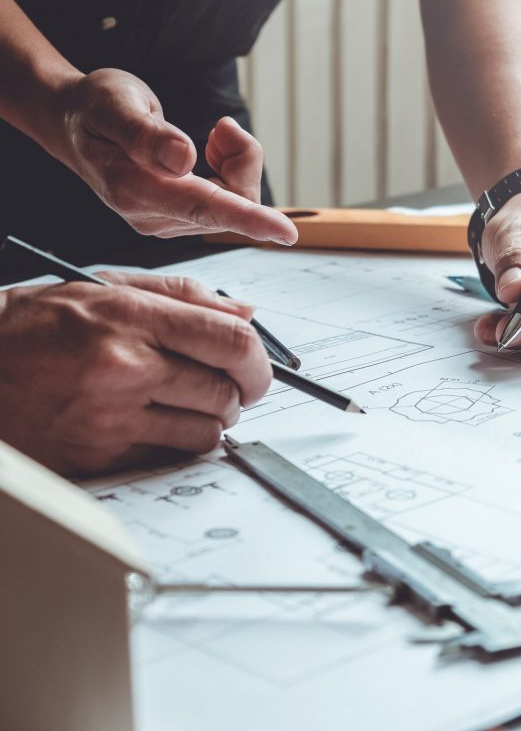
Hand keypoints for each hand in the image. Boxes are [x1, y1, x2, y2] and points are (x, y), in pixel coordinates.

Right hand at [0, 274, 271, 474]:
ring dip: (209, 421)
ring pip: (205, 433)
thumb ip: (182, 295)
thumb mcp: (107, 287)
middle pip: (226, 392)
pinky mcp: (98, 457)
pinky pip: (170, 457)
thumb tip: (244, 315)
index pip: (230, 342)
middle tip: (223, 386)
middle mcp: (124, 368)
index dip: (259, 361)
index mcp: (130, 318)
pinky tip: (155, 423)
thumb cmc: (38, 325)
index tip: (257, 369)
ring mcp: (110, 418)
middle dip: (237, 393)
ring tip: (184, 403)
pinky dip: (176, 443)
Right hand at [46, 68, 296, 242]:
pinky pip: (226, 204)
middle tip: (223, 127)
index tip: (285, 231)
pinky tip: (213, 151)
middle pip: (226, 206)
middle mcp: (151, 215)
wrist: (75, 124)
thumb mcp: (115, 103)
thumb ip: (146, 134)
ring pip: (231, 206)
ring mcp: (163, 221)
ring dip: (235, 166)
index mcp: (133, 188)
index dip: (246, 217)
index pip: (202, 207)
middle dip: (241, 164)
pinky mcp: (176, 219)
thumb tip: (184, 159)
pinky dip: (231, 173)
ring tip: (215, 134)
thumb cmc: (95, 108)